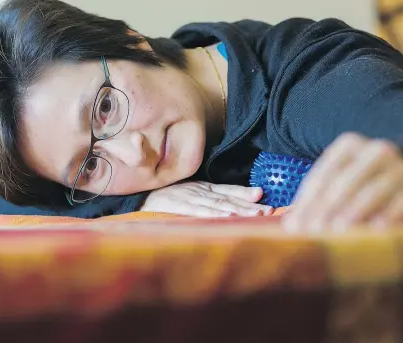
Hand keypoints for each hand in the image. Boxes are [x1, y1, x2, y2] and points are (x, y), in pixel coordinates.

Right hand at [140, 181, 273, 217]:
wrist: (135, 196)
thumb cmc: (163, 197)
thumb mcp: (188, 193)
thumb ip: (208, 198)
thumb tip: (233, 205)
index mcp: (202, 187)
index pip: (227, 190)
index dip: (244, 193)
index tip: (262, 194)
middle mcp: (197, 190)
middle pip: (227, 198)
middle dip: (248, 204)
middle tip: (267, 210)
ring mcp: (187, 198)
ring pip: (217, 205)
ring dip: (237, 210)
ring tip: (255, 215)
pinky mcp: (176, 206)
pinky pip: (197, 211)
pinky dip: (213, 214)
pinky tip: (227, 216)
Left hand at [283, 132, 402, 232]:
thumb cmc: (360, 188)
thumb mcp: (337, 185)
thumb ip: (315, 201)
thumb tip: (291, 227)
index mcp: (349, 145)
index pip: (323, 175)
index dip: (307, 203)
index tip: (296, 227)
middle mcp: (378, 151)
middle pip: (345, 183)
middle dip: (326, 211)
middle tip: (313, 234)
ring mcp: (402, 169)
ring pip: (372, 192)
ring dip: (352, 215)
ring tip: (337, 235)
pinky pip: (402, 204)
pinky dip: (387, 218)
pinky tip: (373, 233)